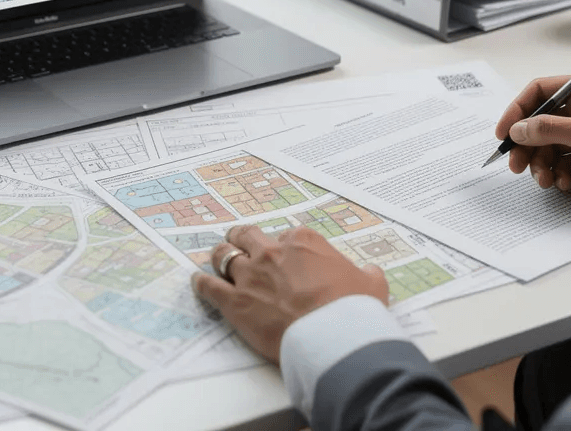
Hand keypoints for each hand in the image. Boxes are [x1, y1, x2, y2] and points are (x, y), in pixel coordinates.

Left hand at [191, 225, 388, 363]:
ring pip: (224, 255)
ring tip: (218, 258)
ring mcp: (250, 275)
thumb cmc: (353, 308)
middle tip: (241, 243)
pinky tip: (198, 282)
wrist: (332, 336)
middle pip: (248, 236)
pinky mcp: (234, 302)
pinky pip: (208, 287)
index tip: (285, 255)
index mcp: (304, 242)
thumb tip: (371, 273)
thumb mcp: (371, 285)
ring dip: (221, 256)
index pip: (288, 235)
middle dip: (243, 239)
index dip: (285, 247)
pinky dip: (201, 284)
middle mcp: (272, 252)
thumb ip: (367, 274)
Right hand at [495, 73, 570, 205]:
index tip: (503, 133)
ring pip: (551, 148)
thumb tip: (518, 129)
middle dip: (527, 146)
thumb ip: (547, 129)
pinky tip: (566, 184)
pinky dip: (561, 176)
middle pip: (542, 124)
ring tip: (544, 179)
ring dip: (542, 165)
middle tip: (516, 165)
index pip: (540, 92)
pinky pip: (566, 165)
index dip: (518, 111)